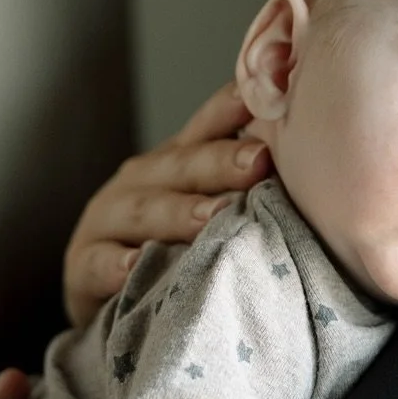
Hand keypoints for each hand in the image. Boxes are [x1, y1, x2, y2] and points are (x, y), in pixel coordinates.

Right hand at [63, 83, 270, 327]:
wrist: (106, 302)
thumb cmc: (174, 250)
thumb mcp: (205, 209)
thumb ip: (245, 185)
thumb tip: (315, 162)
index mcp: (176, 161)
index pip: (208, 126)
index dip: (234, 109)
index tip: (268, 97)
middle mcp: (140, 181)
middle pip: (181, 166)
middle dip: (219, 162)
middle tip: (258, 161)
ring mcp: (106, 221)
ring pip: (143, 211)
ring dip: (178, 213)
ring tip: (213, 218)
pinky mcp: (82, 266)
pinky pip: (99, 264)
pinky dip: (117, 265)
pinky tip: (137, 268)